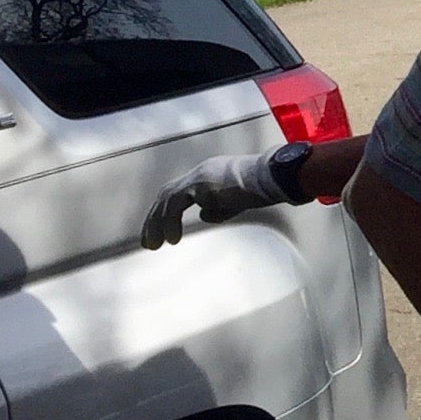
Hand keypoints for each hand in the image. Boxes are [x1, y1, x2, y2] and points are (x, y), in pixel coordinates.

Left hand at [140, 153, 292, 248]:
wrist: (270, 177)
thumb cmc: (261, 189)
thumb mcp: (235, 203)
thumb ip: (217, 209)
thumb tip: (203, 216)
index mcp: (207, 176)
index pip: (179, 192)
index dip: (166, 212)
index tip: (160, 231)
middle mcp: (199, 173)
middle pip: (166, 194)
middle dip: (155, 219)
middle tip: (150, 242)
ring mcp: (198, 177)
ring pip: (166, 199)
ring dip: (157, 224)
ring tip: (155, 245)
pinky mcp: (199, 184)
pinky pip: (175, 205)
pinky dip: (170, 223)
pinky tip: (173, 239)